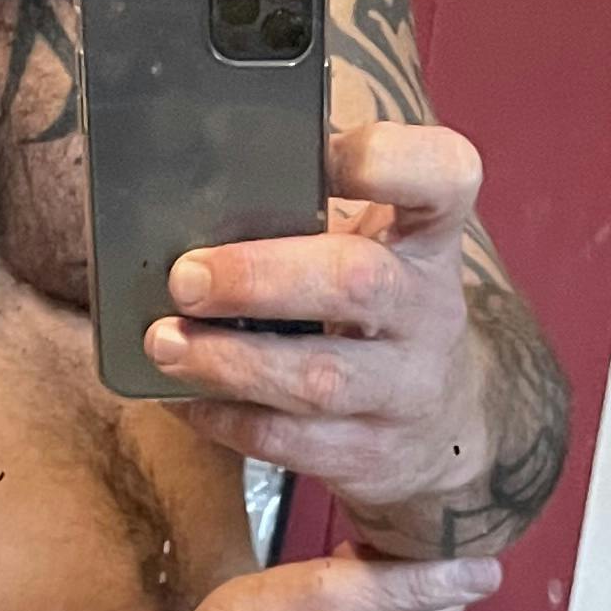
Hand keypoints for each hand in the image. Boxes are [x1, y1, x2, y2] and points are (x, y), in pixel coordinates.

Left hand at [145, 122, 487, 530]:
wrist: (437, 428)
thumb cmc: (376, 313)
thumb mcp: (375, 246)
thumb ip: (309, 208)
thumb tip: (184, 179)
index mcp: (430, 237)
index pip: (445, 176)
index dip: (386, 161)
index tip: (321, 157)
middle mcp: (429, 309)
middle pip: (359, 281)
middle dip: (261, 277)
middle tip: (187, 277)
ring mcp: (406, 389)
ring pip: (319, 377)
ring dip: (230, 360)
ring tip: (165, 343)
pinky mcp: (371, 453)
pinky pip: (289, 439)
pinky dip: (226, 418)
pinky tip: (184, 396)